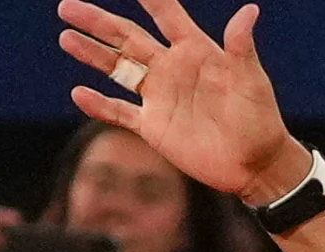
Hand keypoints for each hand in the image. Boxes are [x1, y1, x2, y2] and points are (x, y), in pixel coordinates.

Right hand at [57, 1, 302, 205]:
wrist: (255, 163)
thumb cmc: (259, 117)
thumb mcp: (251, 79)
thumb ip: (241, 46)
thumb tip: (249, 10)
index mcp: (194, 50)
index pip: (165, 15)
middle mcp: (171, 68)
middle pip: (127, 38)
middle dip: (97, 22)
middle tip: (67, 7)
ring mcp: (159, 97)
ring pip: (117, 69)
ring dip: (92, 54)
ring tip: (65, 37)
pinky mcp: (153, 126)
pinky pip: (120, 112)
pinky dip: (100, 105)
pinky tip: (78, 93)